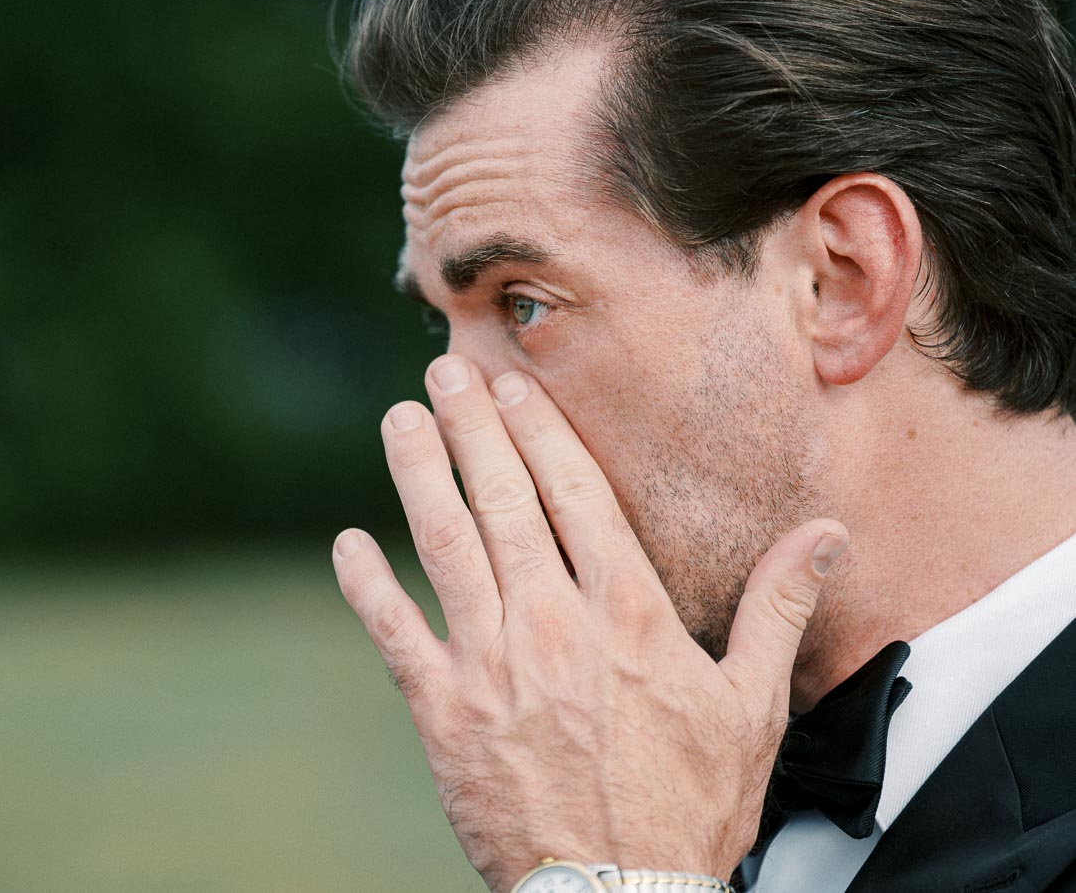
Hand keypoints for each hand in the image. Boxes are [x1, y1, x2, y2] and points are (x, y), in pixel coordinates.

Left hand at [332, 355, 848, 891]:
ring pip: (445, 545)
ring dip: (418, 475)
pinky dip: (367, 586)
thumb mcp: (752, 705)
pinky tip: (347, 543)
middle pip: (503, 500)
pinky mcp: (443, 711)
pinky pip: (394, 634)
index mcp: (626, 612)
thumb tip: (826, 535)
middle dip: (471, 428)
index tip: (512, 385)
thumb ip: (777, 608)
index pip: (575, 495)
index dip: (539, 432)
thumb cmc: (691, 803)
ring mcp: (492, 663)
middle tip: (444, 370)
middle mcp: (553, 621)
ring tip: (399, 420)